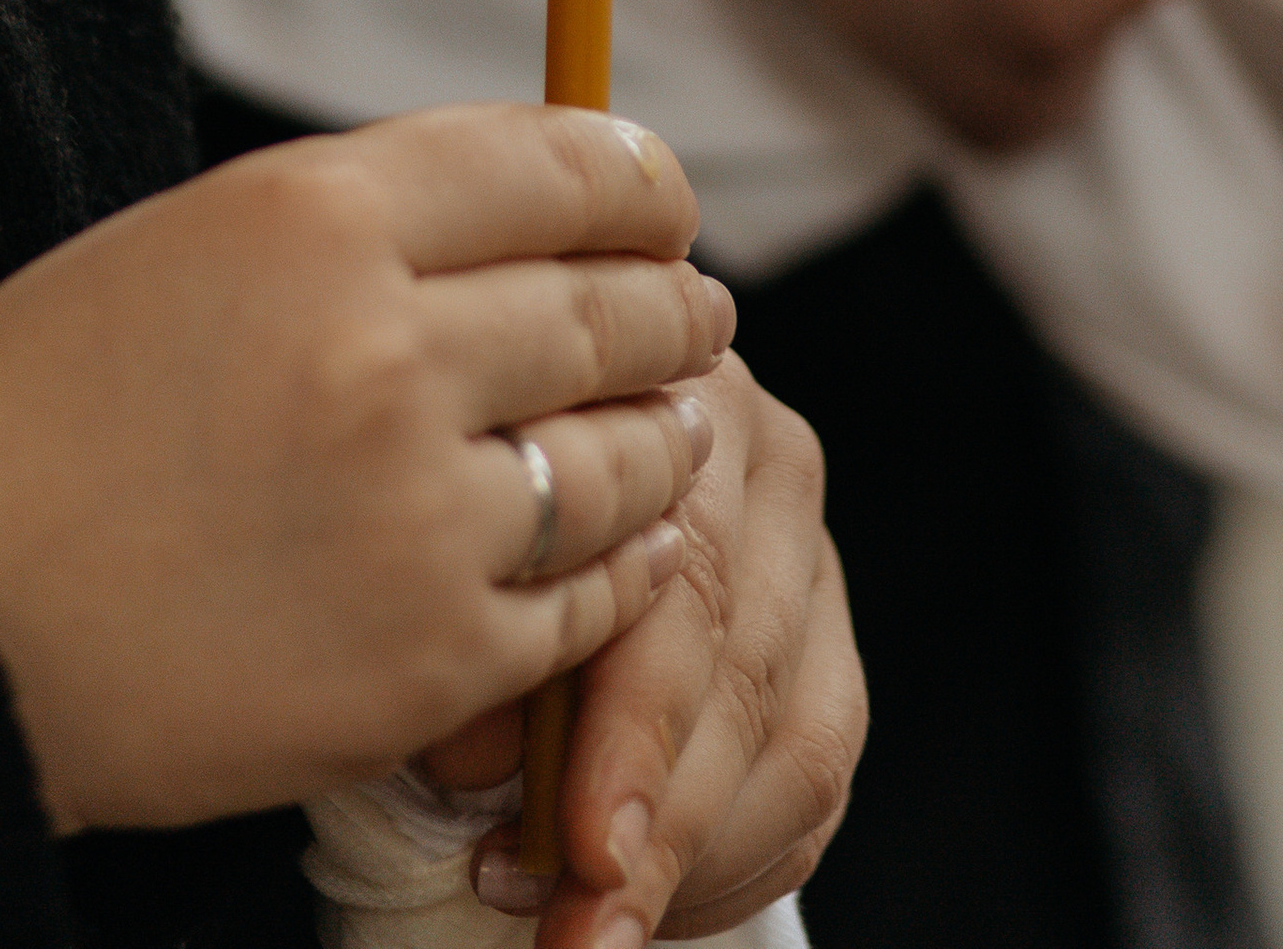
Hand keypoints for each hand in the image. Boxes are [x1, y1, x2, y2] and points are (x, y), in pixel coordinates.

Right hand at [0, 108, 729, 834]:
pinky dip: (621, 568)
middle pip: (611, 308)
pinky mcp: (424, 659)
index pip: (559, 168)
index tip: (665, 201)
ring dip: (667, 436)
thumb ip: (370, 218)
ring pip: (626, 456)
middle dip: (673, 307)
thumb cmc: (47, 405)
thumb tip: (540, 204)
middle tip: (699, 310)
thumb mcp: (199, 240)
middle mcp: (387, 349)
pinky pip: (588, 599)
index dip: (641, 182)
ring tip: (675, 426)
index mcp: (320, 217)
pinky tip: (626, 547)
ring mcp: (415, 514)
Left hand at [455, 355, 862, 941]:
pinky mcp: (832, 627)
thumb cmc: (459, 489)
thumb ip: (473, 632)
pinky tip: (652, 901)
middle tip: (582, 936)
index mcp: (660, 389)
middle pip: (743, 669)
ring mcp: (807, 540)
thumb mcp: (450, 537)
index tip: (580, 854)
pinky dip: (737, 864)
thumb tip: (480, 764)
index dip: (632, 733)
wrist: (518, 445)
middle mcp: (756, 451)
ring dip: (695, 865)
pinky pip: (819, 775)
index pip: (680, 582)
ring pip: (802, 739)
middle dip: (659, 832)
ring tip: (594, 929)